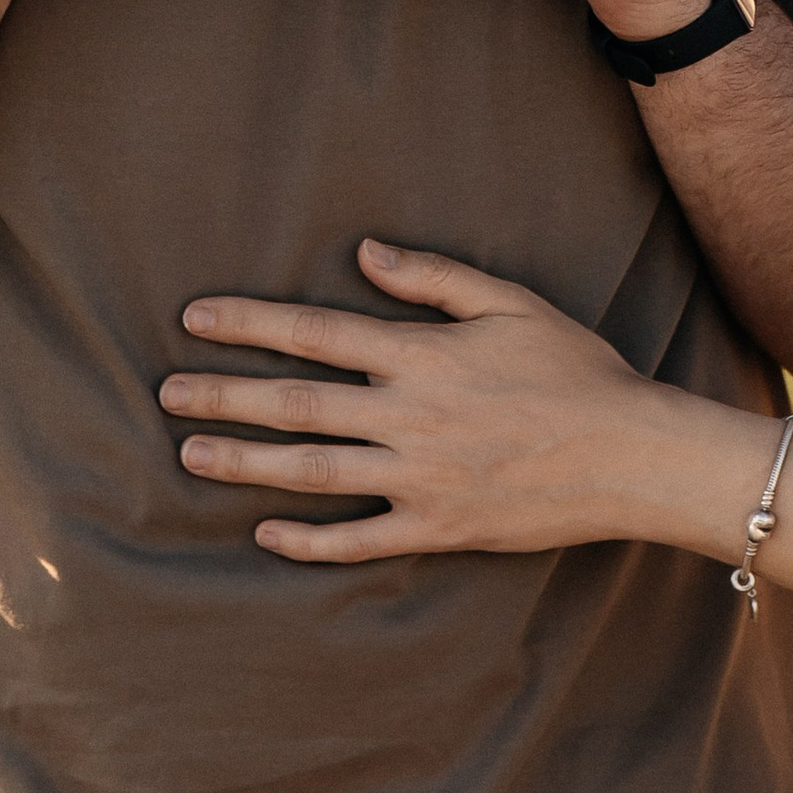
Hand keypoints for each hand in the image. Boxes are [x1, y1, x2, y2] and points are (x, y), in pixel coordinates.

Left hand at [160, 244, 734, 566]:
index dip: (250, 324)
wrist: (627, 453)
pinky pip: (357, 539)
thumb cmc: (574, 368)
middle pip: (296, 404)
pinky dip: (308, 540)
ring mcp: (416, 478)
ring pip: (312, 472)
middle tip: (165, 394)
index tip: (196, 320)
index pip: (315, 332)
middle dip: (224, 397)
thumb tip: (365, 252)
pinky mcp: (435, 528)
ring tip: (192, 455)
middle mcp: (407, 415)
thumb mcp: (508, 300)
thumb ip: (431, 277)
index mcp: (420, 354)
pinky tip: (266, 533)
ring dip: (245, 464)